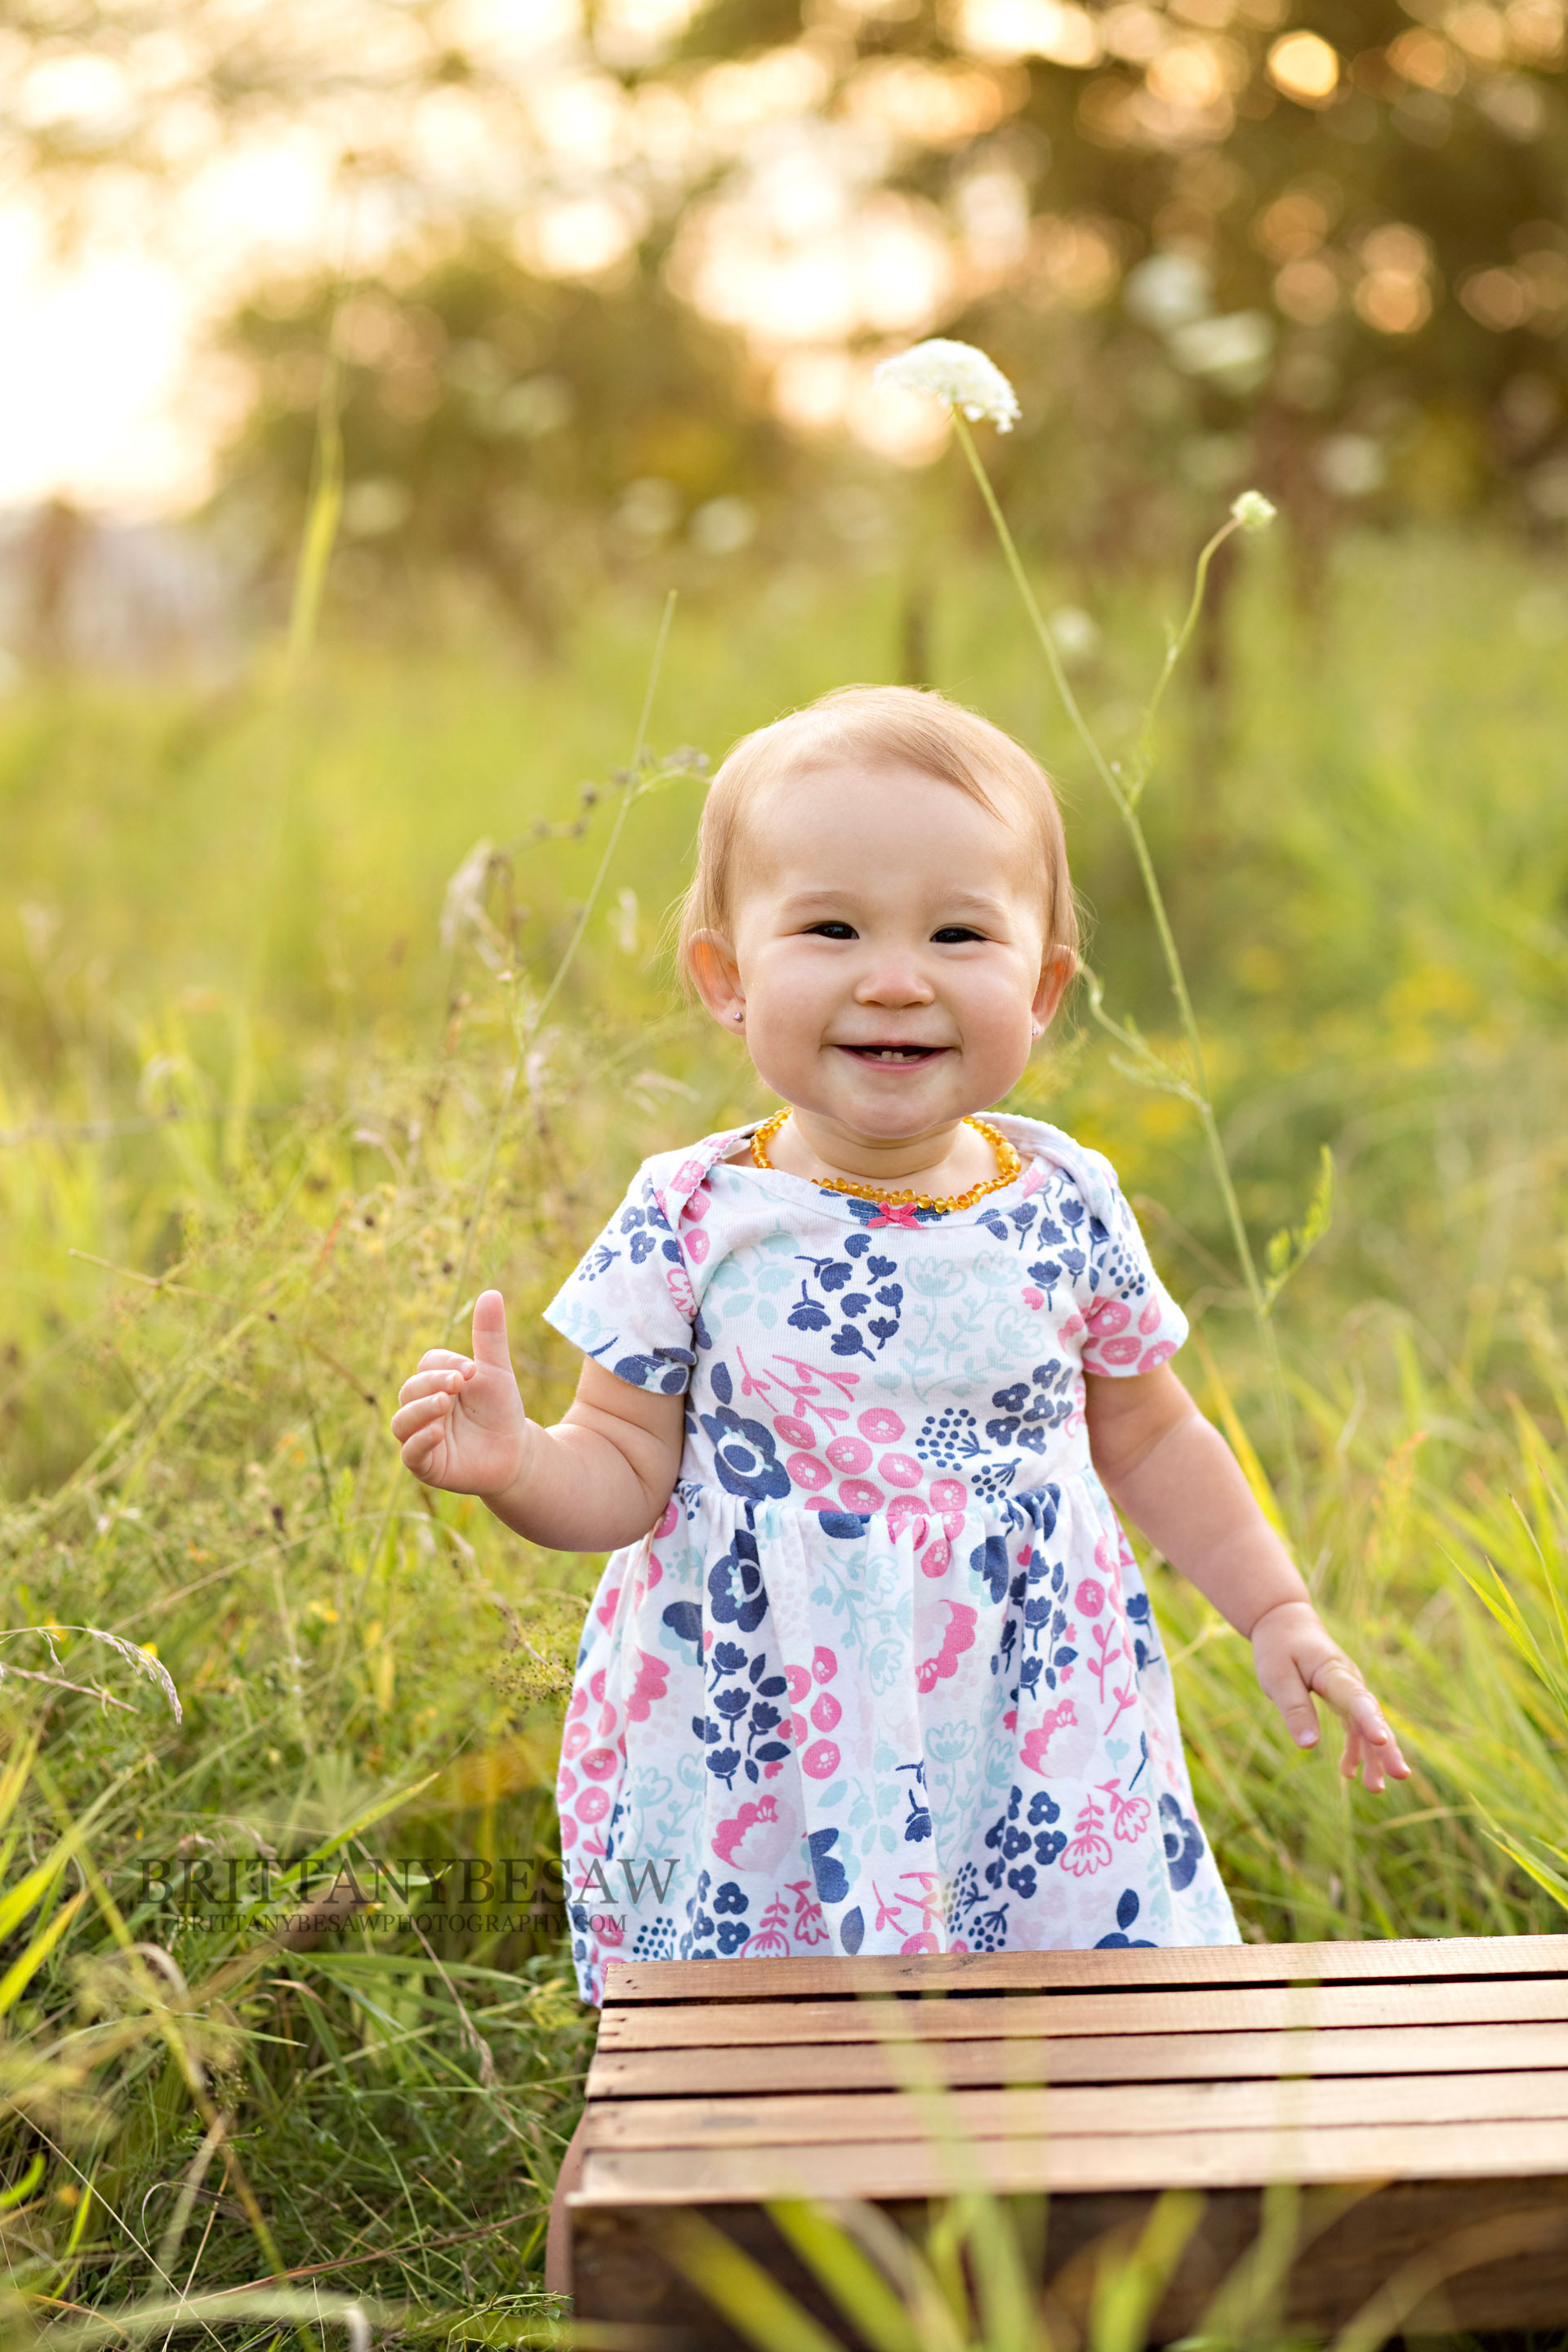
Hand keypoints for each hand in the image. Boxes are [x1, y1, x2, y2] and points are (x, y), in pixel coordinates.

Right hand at [390, 1291, 530, 1499]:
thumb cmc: (501, 1410)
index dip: (445, 1364)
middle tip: (459, 1384)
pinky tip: (439, 1431)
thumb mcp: (496, 1372)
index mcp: (435, 1382)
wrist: (516, 1453)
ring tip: (445, 1403)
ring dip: (421, 1410)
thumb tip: (491, 1293)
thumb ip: (489, 1336)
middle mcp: (421, 1408)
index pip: (427, 1365)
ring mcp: (420, 1436)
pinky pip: (411, 1453)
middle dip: (432, 1384)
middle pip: (410, 1390)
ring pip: (402, 1421)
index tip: (472, 1370)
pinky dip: (420, 1441)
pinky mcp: (426, 1465)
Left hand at [1250, 1599, 1411, 1793]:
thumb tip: (1309, 1746)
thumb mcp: (1277, 1676)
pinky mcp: (1343, 1699)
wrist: (1285, 1622)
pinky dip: (1354, 1750)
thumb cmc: (1279, 1647)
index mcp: (1334, 1672)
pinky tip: (1349, 1774)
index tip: (1381, 1741)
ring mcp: (1349, 1691)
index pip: (1356, 1699)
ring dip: (1374, 1757)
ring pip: (1367, 1727)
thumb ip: (1294, 1707)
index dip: (1370, 1721)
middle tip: (1401, 1775)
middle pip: (1372, 1717)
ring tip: (1376, 1789)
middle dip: (1387, 1748)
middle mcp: (1349, 1682)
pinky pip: (1354, 1728)